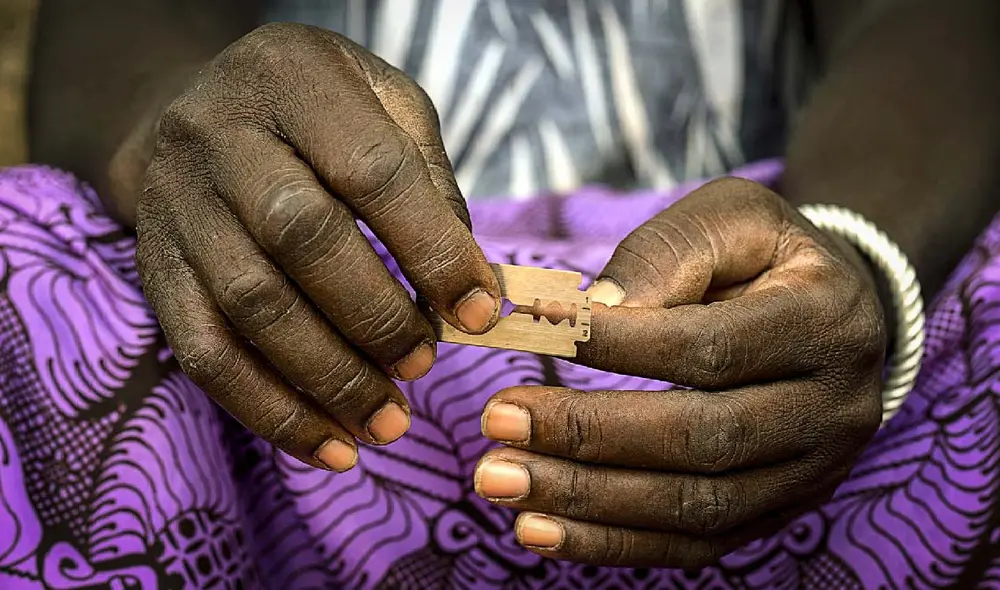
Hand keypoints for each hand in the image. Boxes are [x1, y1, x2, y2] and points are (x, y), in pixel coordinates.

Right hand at [135, 23, 500, 471]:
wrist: (198, 111)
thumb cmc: (317, 112)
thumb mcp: (385, 106)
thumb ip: (430, 183)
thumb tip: (473, 288)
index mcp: (294, 78)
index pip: (372, 170)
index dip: (432, 249)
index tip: (481, 312)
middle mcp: (221, 134)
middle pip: (300, 237)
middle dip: (375, 317)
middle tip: (424, 366)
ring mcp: (177, 204)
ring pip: (250, 305)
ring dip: (328, 379)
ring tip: (387, 423)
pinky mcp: (155, 268)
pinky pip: (204, 353)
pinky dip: (270, 411)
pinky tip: (329, 446)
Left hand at [474, 178, 885, 567]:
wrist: (837, 315)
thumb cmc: (766, 255)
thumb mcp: (730, 218)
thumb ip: (664, 255)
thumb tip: (593, 312)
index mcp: (824, 321)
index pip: (709, 347)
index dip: (616, 345)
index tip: (530, 327)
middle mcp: (832, 408)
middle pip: (702, 439)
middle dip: (589, 435)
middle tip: (497, 421)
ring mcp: (812, 473)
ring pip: (695, 507)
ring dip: (587, 501)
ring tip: (500, 480)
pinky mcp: (780, 511)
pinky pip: (696, 545)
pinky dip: (613, 543)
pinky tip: (541, 529)